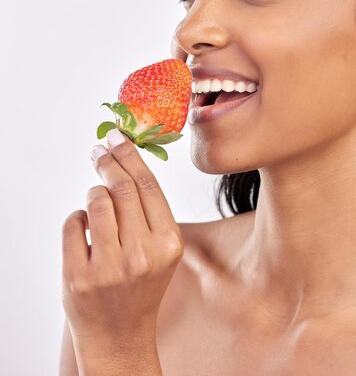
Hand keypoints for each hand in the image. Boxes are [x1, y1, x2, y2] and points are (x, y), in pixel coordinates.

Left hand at [61, 128, 183, 349]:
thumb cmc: (141, 286)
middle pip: (123, 189)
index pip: (149, 187)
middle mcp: (143, 254)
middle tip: (100, 149)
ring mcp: (110, 267)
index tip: (118, 137)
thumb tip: (125, 164)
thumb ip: (150, 214)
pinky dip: (76, 218)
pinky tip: (85, 227)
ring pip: (96, 202)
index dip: (131, 157)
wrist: (121, 333)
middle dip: (108, 162)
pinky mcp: (79, 276)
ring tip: (96, 200)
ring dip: (94, 193)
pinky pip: (73, 224)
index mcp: (169, 244)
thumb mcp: (161, 252)